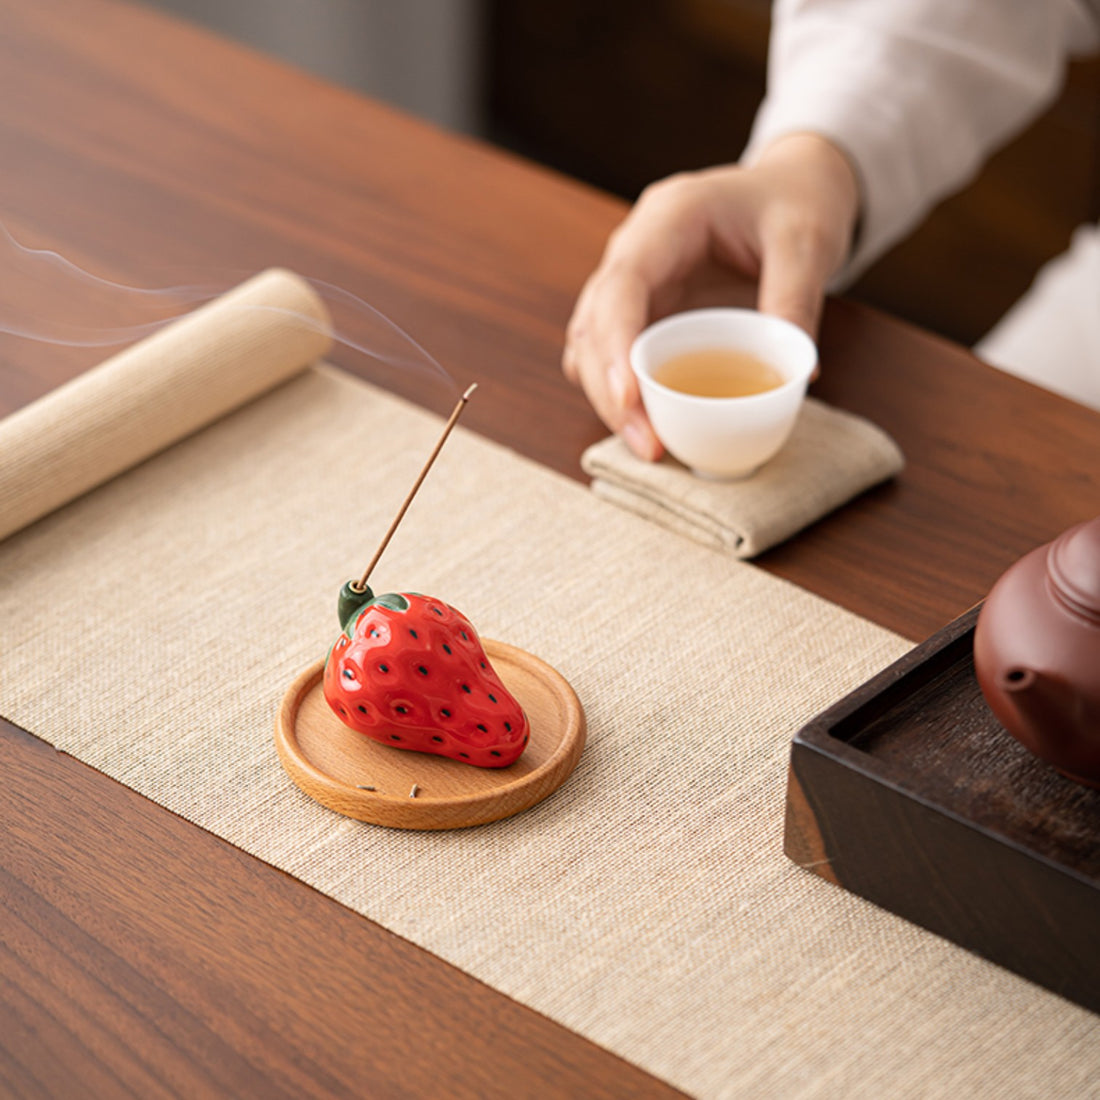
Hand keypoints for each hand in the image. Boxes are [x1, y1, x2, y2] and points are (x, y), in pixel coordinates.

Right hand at [562, 133, 859, 458]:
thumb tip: (799, 373)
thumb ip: (797, 299)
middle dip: (610, 392)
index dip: (615, 344)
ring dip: (608, 400)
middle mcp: (633, 250)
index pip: (621, 284)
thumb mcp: (808, 243)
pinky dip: (619, 394)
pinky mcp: (639, 312)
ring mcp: (631, 283)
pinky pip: (610, 356)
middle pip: (593, 325)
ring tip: (649, 447)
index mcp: (668, 219)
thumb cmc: (794, 204)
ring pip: (589, 346)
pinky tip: (647, 426)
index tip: (630, 398)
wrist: (789, 189)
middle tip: (648, 447)